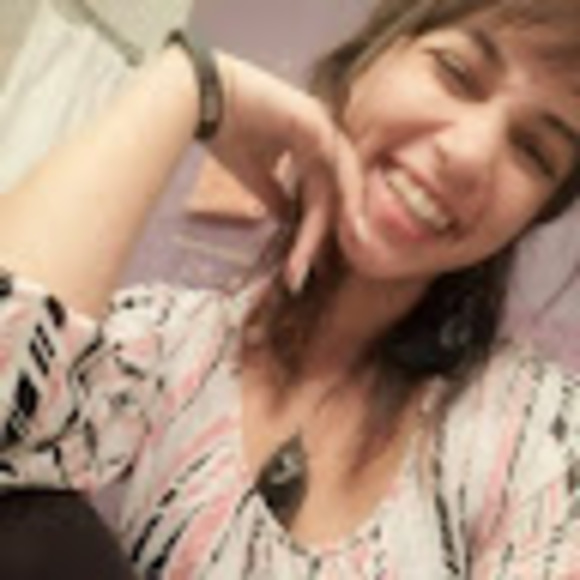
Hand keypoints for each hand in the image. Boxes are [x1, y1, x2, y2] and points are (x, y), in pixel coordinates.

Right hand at [208, 53, 363, 291]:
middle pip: (331, 193)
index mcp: (308, 147)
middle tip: (313, 271)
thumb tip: (286, 220)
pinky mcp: (315, 122)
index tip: (301, 268)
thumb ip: (275, 196)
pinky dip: (345, 193)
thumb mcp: (255, 175)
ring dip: (342, 218)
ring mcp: (321, 127)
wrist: (204, 99)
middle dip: (322, 235)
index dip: (312, 232)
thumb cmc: (226, 130)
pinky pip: (337, 163)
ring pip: (340, 181)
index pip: (318, 195)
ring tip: (342, 253)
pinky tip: (348, 223)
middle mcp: (320, 137)